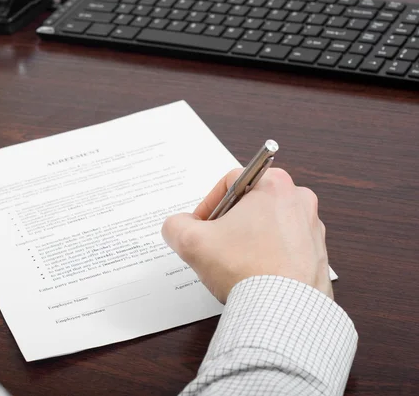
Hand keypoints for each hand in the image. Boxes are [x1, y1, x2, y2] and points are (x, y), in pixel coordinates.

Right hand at [162, 168, 332, 303]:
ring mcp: (312, 230)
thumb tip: (178, 226)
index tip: (200, 226)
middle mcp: (300, 201)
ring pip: (268, 226)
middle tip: (215, 244)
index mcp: (275, 185)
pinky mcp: (317, 256)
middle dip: (229, 222)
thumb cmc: (246, 270)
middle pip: (251, 203)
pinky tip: (253, 276)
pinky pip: (284, 249)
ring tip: (233, 264)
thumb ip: (176, 226)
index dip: (208, 204)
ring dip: (248, 240)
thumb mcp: (192, 242)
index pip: (230, 182)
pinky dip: (267, 257)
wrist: (281, 312)